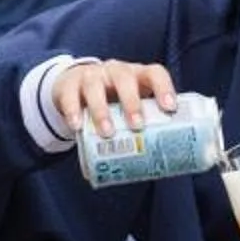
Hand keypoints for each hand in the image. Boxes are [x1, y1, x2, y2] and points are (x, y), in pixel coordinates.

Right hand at [49, 58, 177, 136]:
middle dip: (132, 102)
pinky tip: (77, 127)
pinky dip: (73, 111)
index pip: (154, 73)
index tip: (170, 108)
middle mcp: (115, 71)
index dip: (164, 88)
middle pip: (124, 78)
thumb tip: (155, 168)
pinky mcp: (69, 85)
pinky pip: (70, 96)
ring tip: (107, 133)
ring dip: (102, 111)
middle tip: (137, 126)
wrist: (74, 87)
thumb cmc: (111, 101)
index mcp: (137, 75)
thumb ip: (140, 128)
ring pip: (95, 86)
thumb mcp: (127, 108)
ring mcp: (91, 75)